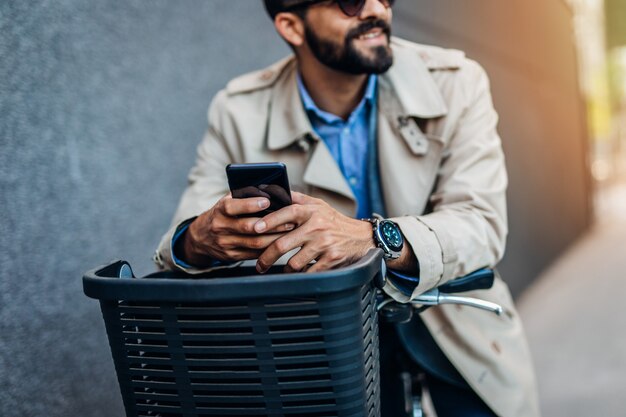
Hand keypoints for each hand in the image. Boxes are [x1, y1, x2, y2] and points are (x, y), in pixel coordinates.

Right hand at [179, 194, 293, 266]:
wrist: (201, 237)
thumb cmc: (222, 214)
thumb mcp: (226, 202)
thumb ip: (243, 196)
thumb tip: (269, 189)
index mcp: (220, 210)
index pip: (233, 207)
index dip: (250, 205)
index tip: (267, 201)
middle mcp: (221, 227)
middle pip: (249, 227)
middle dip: (272, 224)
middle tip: (290, 220)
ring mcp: (226, 244)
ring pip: (255, 243)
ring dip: (275, 238)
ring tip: (290, 231)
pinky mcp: (232, 256)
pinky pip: (254, 253)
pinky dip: (269, 248)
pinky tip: (280, 242)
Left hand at [254, 192, 375, 272]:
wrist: (362, 237)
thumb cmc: (334, 221)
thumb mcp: (319, 205)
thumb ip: (297, 199)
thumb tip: (274, 191)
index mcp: (311, 211)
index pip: (287, 213)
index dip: (269, 221)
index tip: (255, 228)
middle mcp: (317, 226)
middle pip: (283, 244)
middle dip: (266, 257)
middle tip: (260, 265)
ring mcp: (324, 244)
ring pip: (294, 262)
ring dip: (286, 269)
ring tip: (282, 270)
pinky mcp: (331, 259)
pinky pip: (309, 272)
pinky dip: (302, 275)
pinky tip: (300, 274)